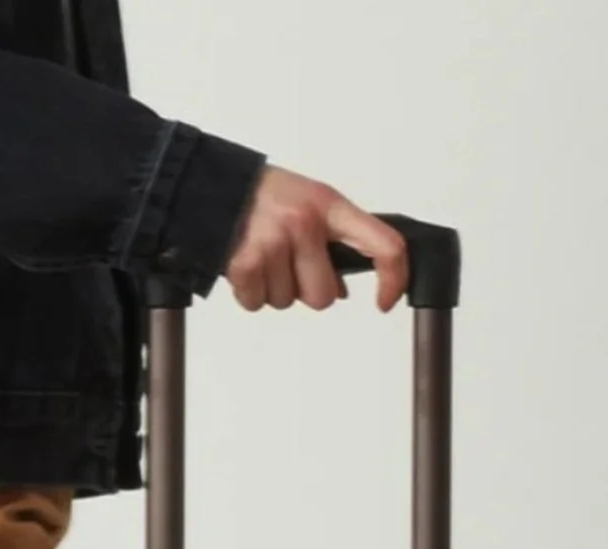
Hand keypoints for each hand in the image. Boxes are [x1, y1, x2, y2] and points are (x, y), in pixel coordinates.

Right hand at [225, 169, 408, 312]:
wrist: (214, 188)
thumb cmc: (264, 197)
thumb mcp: (310, 204)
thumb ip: (333, 242)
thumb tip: (343, 289)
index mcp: (329, 206)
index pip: (383, 244)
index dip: (393, 279)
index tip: (386, 301)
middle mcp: (305, 223)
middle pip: (324, 297)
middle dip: (306, 290)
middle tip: (288, 263)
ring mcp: (275, 243)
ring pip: (287, 302)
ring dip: (274, 289)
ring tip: (264, 257)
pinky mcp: (247, 264)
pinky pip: (258, 303)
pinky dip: (250, 293)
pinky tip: (248, 266)